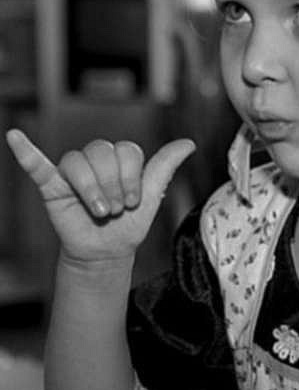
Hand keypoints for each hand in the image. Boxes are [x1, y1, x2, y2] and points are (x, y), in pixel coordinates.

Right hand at [6, 129, 195, 264]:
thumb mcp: (152, 194)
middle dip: (113, 184)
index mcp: (121, 157)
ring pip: (78, 161)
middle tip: (115, 210)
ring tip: (99, 212)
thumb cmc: (130, 222)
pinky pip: (38, 165)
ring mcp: (74, 171)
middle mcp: (97, 159)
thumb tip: (189, 143)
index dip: (132, 177)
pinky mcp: (53, 186)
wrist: (108, 251)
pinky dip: (26, 152)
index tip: (133, 202)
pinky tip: (15, 137)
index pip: (127, 150)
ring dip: (91, 189)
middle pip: (102, 152)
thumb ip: (166, 166)